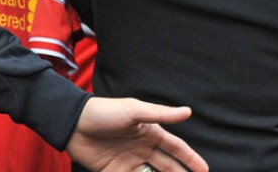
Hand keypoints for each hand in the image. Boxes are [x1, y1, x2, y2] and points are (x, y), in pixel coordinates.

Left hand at [66, 97, 207, 171]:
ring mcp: (129, 162)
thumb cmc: (103, 111)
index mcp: (149, 132)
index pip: (176, 148)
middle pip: (167, 166)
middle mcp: (142, 148)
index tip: (205, 170)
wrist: (72, 123)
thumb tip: (188, 111)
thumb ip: (161, 114)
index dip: (190, 159)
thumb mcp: (134, 110)